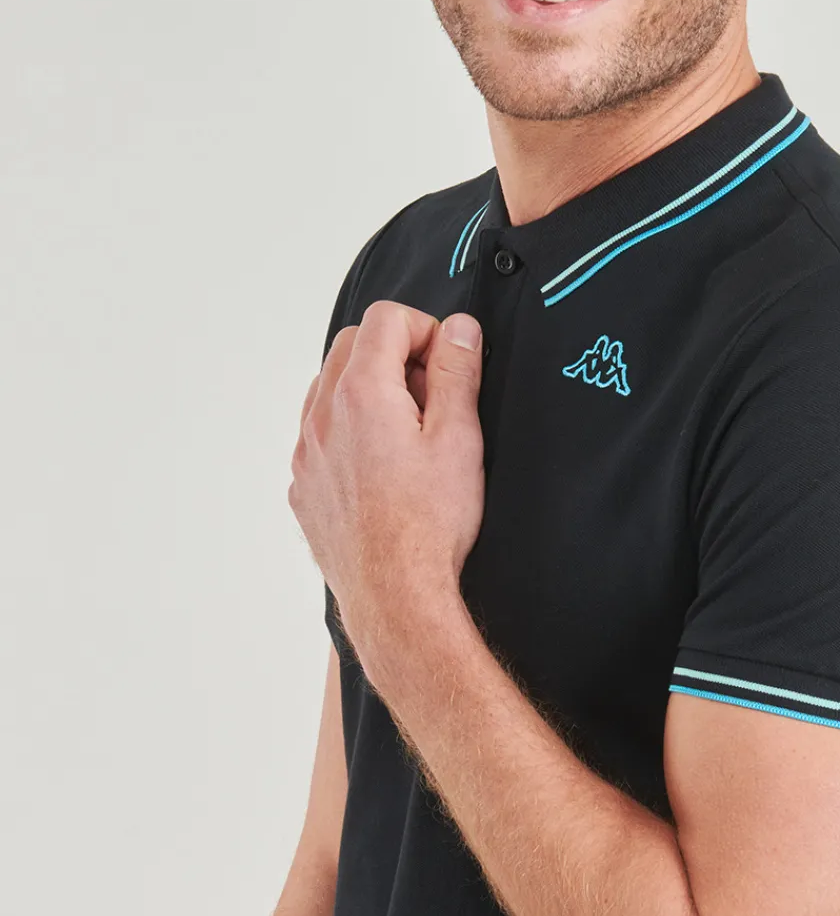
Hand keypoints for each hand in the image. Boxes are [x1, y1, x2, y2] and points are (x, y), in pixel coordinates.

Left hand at [287, 302, 485, 681]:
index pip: (384, 320)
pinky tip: (384, 467)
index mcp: (361, 393)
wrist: (395, 595)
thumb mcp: (459, 437)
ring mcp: (306, 452)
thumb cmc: (431, 522)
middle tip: (432, 396)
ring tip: (409, 433)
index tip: (447, 364)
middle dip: (395, 353)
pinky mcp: (304, 485)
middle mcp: (322, 416)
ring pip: (330, 388)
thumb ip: (456, 371)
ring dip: (368, 389)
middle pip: (351, 345)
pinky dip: (349, 428)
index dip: (425, 330)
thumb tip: (458, 328)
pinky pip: (320, 433)